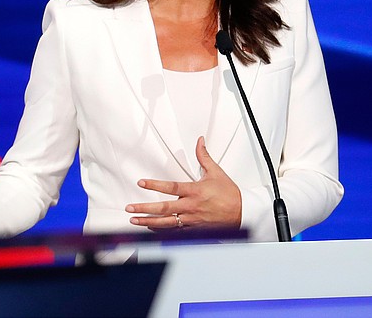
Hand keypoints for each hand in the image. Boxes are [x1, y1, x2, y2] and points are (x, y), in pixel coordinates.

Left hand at [126, 137, 241, 229]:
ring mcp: (191, 220)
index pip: (171, 187)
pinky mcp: (193, 229)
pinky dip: (161, 230)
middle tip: (130, 208)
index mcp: (195, 191)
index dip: (155, 184)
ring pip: (166, 222)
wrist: (241, 213)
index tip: (141, 182)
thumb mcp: (216, 172)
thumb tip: (199, 141)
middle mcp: (191, 207)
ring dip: (148, 221)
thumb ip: (204, 157)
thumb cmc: (229, 194)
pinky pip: (174, 231)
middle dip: (144, 208)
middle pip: (163, 208)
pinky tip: (150, 228)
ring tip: (134, 220)